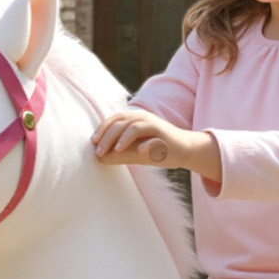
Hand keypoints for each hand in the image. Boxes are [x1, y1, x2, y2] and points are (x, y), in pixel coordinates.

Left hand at [91, 109, 220, 179]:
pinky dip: (146, 144)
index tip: (93, 143)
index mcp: (134, 119)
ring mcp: (155, 127)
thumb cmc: (156, 149)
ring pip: (135, 127)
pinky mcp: (166, 137)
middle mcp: (143, 119)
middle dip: (108, 136)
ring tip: (115, 151)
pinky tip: (140, 152)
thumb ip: (118, 154)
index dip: (102, 129)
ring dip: (123, 138)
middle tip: (99, 151)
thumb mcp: (134, 152)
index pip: (114, 119)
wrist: (184, 150)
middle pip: (121, 122)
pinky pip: (154, 139)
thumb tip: (99, 159)